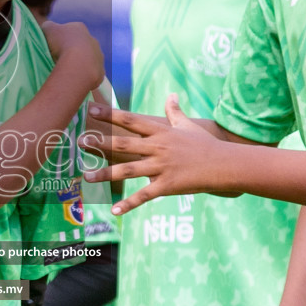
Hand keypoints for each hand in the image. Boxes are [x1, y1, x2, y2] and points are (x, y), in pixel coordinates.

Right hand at [41, 21, 104, 91]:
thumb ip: (48, 26)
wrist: (78, 65)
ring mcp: (98, 56)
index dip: (60, 38)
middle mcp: (92, 40)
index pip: (69, 30)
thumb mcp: (48, 30)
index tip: (53, 46)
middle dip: (71, 51)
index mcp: (80, 28)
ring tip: (67, 71)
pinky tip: (74, 79)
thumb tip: (48, 28)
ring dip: (79, 64)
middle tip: (59, 59)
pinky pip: (90, 74)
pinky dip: (83, 76)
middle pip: (80, 45)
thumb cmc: (62, 44)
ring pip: (87, 60)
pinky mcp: (100, 72)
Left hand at [84, 94, 230, 214]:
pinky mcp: (167, 186)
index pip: (131, 121)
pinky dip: (128, 204)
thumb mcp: (188, 126)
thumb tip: (171, 95)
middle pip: (124, 145)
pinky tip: (114, 210)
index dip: (110, 114)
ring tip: (87, 176)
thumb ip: (174, 112)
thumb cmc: (205, 145)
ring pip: (129, 171)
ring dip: (106, 174)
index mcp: (160, 133)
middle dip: (101, 143)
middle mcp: (158, 148)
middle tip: (80, 141)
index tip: (91, 108)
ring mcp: (162, 168)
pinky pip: (144, 196)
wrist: (224, 164)